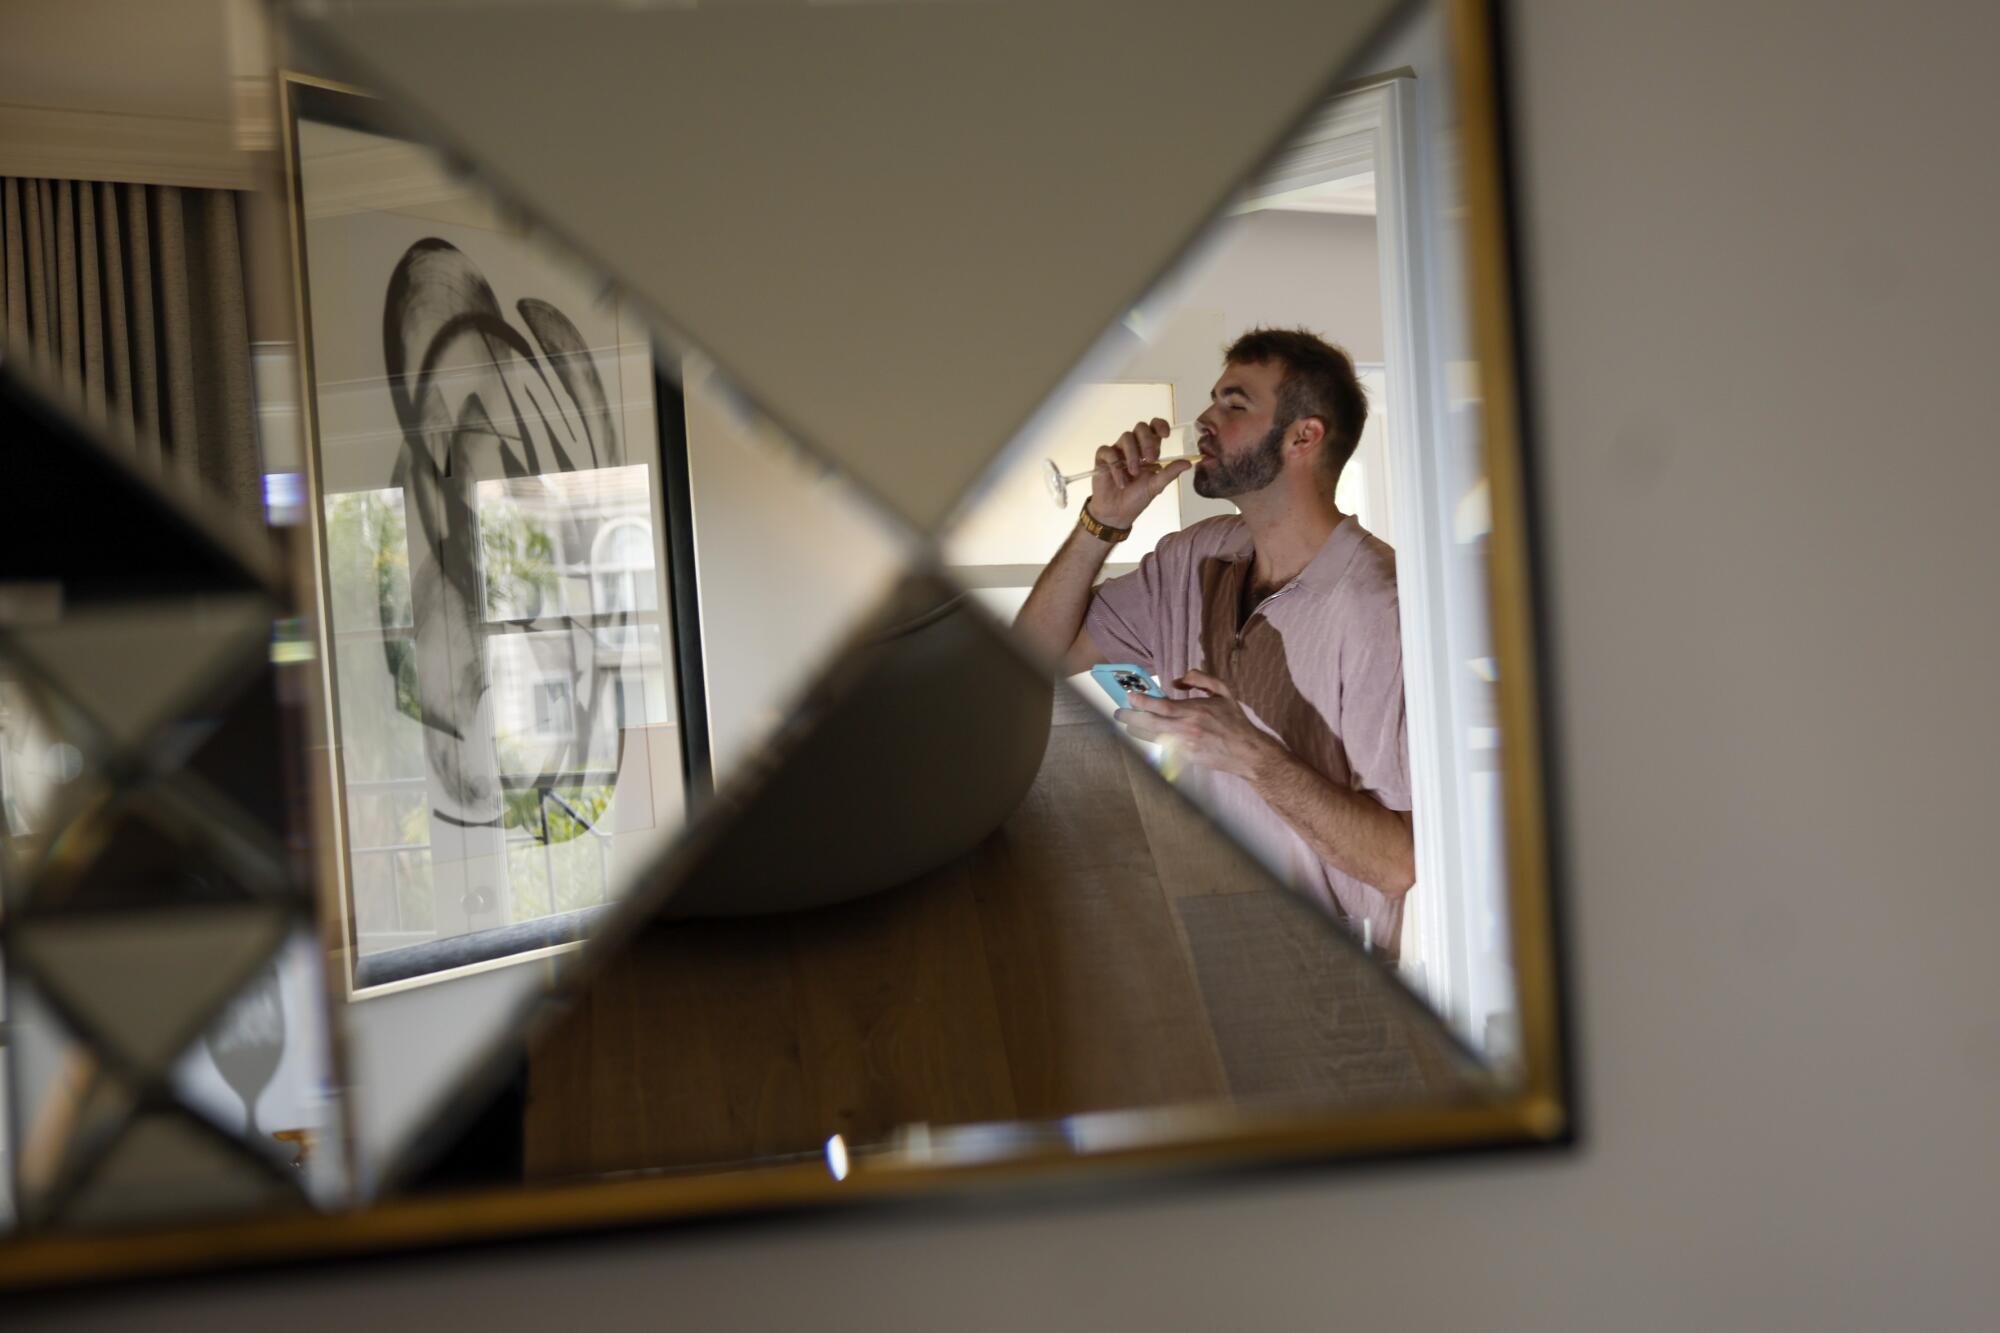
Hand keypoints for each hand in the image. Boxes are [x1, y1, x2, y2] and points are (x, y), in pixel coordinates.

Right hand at [1090, 417, 1191, 527]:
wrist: (1117, 514)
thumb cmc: (1136, 498)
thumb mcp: (1156, 486)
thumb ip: (1170, 473)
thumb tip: (1188, 463)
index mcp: (1148, 450)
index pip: (1154, 428)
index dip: (1160, 425)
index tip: (1166, 435)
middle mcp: (1134, 447)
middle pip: (1140, 428)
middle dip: (1147, 441)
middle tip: (1150, 459)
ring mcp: (1118, 451)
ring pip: (1125, 437)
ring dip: (1132, 455)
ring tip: (1134, 474)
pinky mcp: (1103, 459)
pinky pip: (1108, 451)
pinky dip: (1115, 466)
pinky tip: (1121, 481)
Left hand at [1114, 669, 1283, 780]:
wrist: (1246, 752)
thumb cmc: (1235, 720)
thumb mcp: (1223, 691)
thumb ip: (1200, 679)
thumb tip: (1177, 680)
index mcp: (1196, 711)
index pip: (1162, 706)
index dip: (1143, 701)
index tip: (1130, 696)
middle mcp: (1187, 729)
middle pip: (1151, 723)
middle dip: (1131, 717)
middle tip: (1118, 713)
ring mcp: (1185, 745)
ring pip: (1152, 737)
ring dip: (1136, 730)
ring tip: (1126, 724)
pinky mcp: (1185, 758)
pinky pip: (1162, 748)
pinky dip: (1151, 740)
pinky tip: (1143, 735)